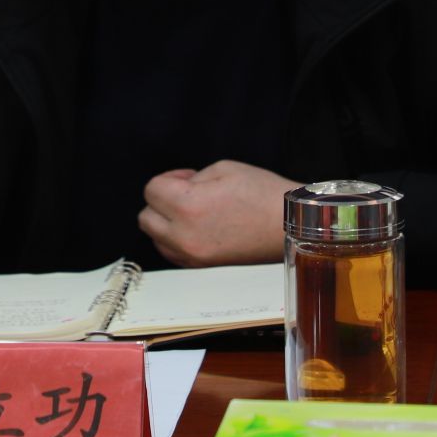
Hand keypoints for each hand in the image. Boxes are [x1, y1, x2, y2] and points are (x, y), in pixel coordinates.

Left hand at [139, 160, 297, 267]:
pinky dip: (176, 239)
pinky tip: (198, 227)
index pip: (151, 190)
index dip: (169, 178)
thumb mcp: (223, 170)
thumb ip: (192, 179)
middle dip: (161, 201)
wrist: (289, 225)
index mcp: (188, 207)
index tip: (188, 177)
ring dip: (166, 222)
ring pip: (156, 238)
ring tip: (194, 211)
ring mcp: (193, 256)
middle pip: (146, 218)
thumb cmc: (263, 194)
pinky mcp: (202, 267)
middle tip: (187, 192)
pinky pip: (172, 253)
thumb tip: (178, 189)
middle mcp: (185, 236)